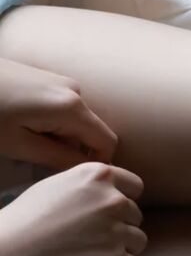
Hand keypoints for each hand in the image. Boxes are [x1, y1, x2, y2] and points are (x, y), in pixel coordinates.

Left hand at [0, 57, 117, 167]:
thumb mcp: (17, 145)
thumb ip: (56, 158)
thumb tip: (84, 169)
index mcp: (72, 108)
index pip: (107, 142)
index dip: (96, 163)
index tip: (72, 177)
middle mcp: (75, 91)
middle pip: (90, 131)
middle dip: (72, 149)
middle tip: (38, 161)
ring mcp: (61, 81)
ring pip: (75, 120)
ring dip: (59, 136)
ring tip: (24, 141)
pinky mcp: (47, 78)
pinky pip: (62, 107)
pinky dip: (51, 122)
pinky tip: (21, 124)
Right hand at [0, 163, 145, 255]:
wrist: (6, 253)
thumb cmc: (22, 219)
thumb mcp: (55, 186)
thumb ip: (87, 186)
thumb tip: (105, 193)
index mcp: (98, 176)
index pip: (134, 186)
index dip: (124, 200)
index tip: (110, 213)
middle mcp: (113, 199)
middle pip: (136, 215)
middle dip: (121, 226)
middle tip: (95, 238)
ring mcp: (116, 230)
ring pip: (139, 241)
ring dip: (124, 249)